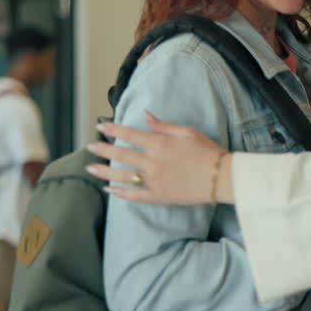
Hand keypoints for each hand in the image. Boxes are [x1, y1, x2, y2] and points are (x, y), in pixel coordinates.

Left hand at [85, 111, 227, 203]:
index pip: (129, 134)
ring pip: (123, 175)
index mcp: (160, 143)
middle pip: (121, 154)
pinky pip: (134, 195)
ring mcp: (154, 180)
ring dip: (104, 172)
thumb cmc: (207, 152)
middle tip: (90, 146)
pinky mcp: (159, 195)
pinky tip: (108, 189)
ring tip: (90, 169)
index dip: (113, 129)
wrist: (220, 177)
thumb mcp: (187, 132)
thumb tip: (146, 115)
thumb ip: (163, 125)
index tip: (100, 126)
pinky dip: (120, 193)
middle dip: (103, 149)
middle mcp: (153, 161)